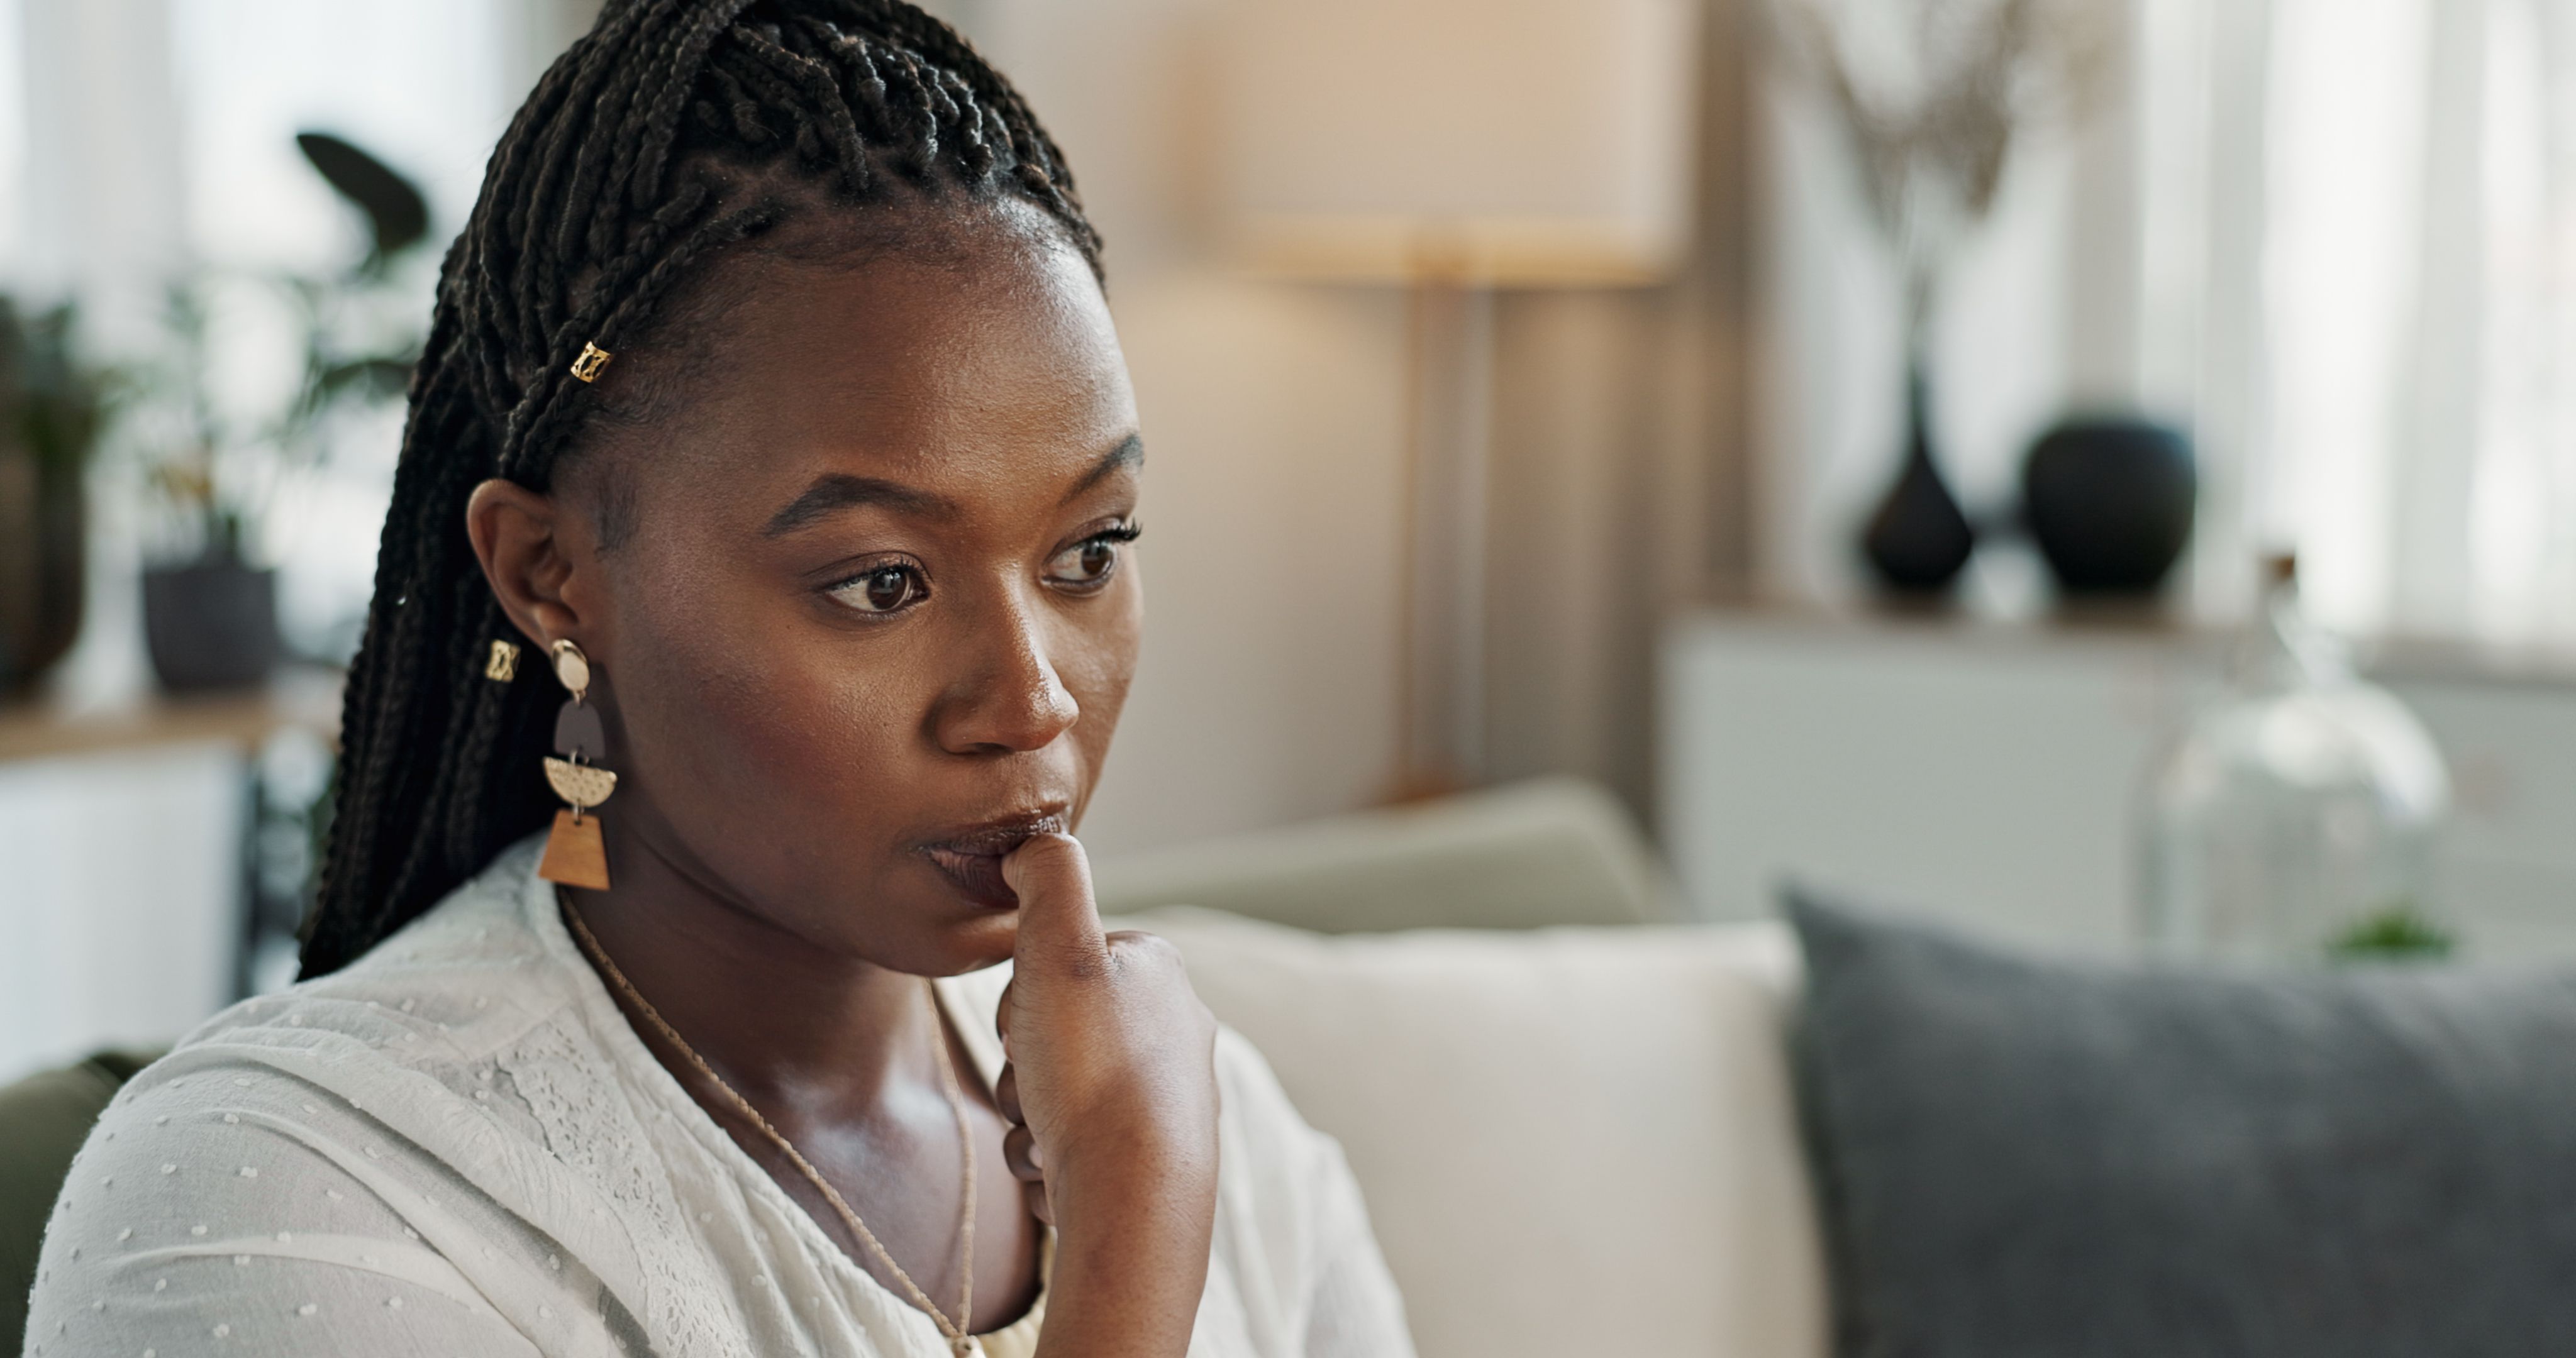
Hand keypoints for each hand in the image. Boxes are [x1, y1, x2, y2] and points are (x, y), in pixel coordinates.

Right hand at [993, 833, 1218, 1228]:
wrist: (1133, 1198)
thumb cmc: (1094, 1073)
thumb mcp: (1059, 946)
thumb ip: (1049, 878)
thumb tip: (1037, 842)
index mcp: (1158, 971)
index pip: (1056, 960)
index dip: (1023, 994)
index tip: (1029, 1023)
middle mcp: (1175, 1028)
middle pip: (1051, 1033)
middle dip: (1023, 1067)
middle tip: (1035, 1081)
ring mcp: (1169, 1097)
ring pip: (1054, 1096)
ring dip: (1029, 1119)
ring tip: (1049, 1135)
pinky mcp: (1155, 1157)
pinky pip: (1072, 1149)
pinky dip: (1052, 1162)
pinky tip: (1061, 1171)